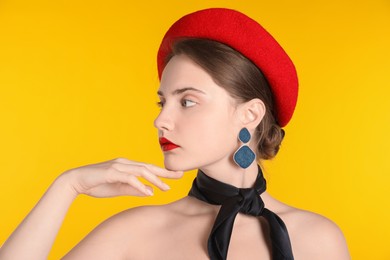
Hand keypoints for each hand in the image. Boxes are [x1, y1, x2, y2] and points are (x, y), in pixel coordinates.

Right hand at [61, 158, 182, 197]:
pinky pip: (129, 178)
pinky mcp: (111, 172)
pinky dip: (140, 185)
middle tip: (180, 175)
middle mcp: (125, 163)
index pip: (148, 168)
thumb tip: (150, 192)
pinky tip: (148, 192)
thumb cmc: (96, 184)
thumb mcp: (118, 189)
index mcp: (127, 166)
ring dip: (155, 180)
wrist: (75, 180)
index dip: (162, 172)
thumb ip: (133, 189)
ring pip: (141, 171)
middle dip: (165, 172)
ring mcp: (118, 166)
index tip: (175, 176)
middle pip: (149, 167)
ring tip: (166, 188)